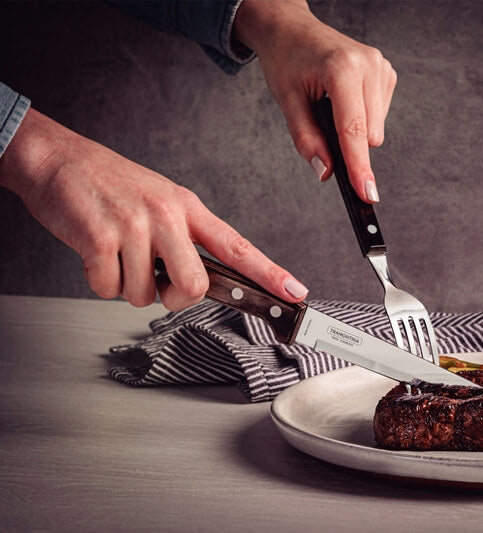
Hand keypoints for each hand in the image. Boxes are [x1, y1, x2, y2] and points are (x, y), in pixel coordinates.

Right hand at [0, 108, 307, 309]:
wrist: (57, 158)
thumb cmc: (110, 185)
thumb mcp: (161, 201)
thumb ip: (185, 238)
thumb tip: (201, 281)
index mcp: (188, 208)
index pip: (237, 246)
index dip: (269, 273)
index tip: (295, 292)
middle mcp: (168, 215)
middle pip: (194, 286)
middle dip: (174, 298)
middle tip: (157, 283)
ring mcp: (136, 225)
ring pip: (146, 294)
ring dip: (128, 286)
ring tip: (117, 253)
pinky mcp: (102, 237)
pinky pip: (108, 288)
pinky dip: (99, 281)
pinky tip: (95, 253)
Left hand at [234, 0, 396, 203]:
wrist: (292, 28)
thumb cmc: (286, 60)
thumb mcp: (287, 101)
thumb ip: (306, 139)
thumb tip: (325, 171)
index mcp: (342, 68)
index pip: (354, 129)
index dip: (359, 166)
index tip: (367, 193)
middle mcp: (369, 65)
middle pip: (368, 135)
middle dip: (347, 143)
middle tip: (320, 121)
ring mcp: (382, 67)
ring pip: (376, 129)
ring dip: (354, 129)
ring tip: (330, 103)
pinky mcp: (388, 73)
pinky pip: (380, 116)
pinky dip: (362, 117)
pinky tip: (344, 98)